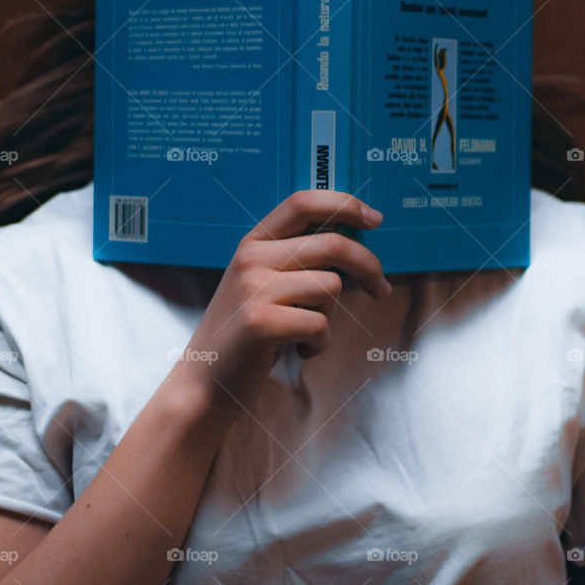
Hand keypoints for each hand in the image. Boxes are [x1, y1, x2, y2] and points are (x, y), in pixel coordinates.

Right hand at [172, 190, 390, 423]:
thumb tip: (355, 247)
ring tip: (305, 333)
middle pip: (333, 244)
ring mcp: (254, 289)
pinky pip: (321, 324)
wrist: (204, 382)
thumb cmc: (244, 334)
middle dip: (369, 266)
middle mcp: (251, 258)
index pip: (303, 202)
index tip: (375, 220)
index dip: (345, 204)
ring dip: (331, 316)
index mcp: (252, 243)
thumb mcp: (260, 284)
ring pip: (330, 287)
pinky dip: (319, 344)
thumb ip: (294, 260)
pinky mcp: (262, 322)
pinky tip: (297, 351)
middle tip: (380, 289)